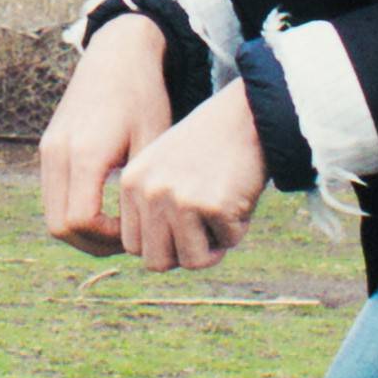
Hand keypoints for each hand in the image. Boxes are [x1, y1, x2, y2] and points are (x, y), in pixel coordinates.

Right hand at [42, 14, 178, 249]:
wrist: (117, 56)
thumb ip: (142, 187)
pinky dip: (75, 211)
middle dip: (93, 243)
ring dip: (83, 231)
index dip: (108, 238)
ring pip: (52, 215)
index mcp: (85, 153)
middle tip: (129, 240)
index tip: (137, 231)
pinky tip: (107, 207)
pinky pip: (53, 197)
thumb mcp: (152, 143)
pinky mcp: (48, 148)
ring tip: (120, 226)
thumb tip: (145, 233)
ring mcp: (48, 150)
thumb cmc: (144, 97)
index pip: (80, 221)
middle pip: (59, 227)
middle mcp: (58, 153)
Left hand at [117, 75, 268, 273]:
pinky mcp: (211, 204)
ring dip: (214, 246)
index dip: (164, 245)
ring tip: (222, 212)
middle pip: (156, 262)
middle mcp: (149, 192)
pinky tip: (239, 196)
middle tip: (206, 229)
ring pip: (191, 261)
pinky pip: (228, 243)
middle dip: (185, 254)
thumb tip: (156, 261)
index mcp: (131, 184)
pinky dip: (239, 228)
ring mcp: (178, 199)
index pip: (134, 246)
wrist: (246, 115)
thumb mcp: (164, 171)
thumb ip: (151, 209)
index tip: (185, 227)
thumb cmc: (209, 148)